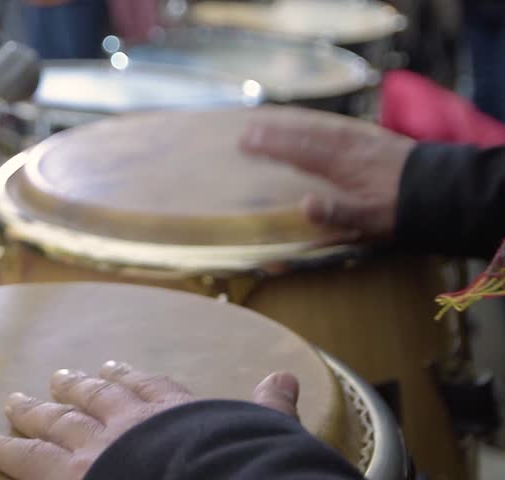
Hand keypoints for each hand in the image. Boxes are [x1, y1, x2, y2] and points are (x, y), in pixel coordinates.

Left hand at [0, 361, 299, 479]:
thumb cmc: (240, 464)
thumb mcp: (265, 433)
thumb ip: (268, 407)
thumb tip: (285, 378)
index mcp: (175, 413)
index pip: (147, 388)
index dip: (128, 377)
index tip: (114, 366)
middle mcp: (130, 421)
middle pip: (95, 396)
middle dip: (76, 385)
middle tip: (58, 375)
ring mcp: (96, 446)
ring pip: (56, 419)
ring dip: (35, 410)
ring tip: (16, 400)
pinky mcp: (68, 474)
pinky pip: (27, 458)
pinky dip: (4, 449)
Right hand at [239, 106, 415, 238]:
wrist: (445, 190)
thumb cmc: (404, 209)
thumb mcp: (372, 220)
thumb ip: (337, 213)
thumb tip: (303, 205)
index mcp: (343, 166)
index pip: (299, 152)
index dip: (271, 146)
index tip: (245, 141)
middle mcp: (349, 148)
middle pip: (306, 136)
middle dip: (275, 133)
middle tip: (247, 130)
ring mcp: (363, 141)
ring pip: (322, 128)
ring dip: (294, 125)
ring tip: (271, 122)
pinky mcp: (375, 141)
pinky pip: (339, 127)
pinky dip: (320, 125)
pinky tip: (314, 126)